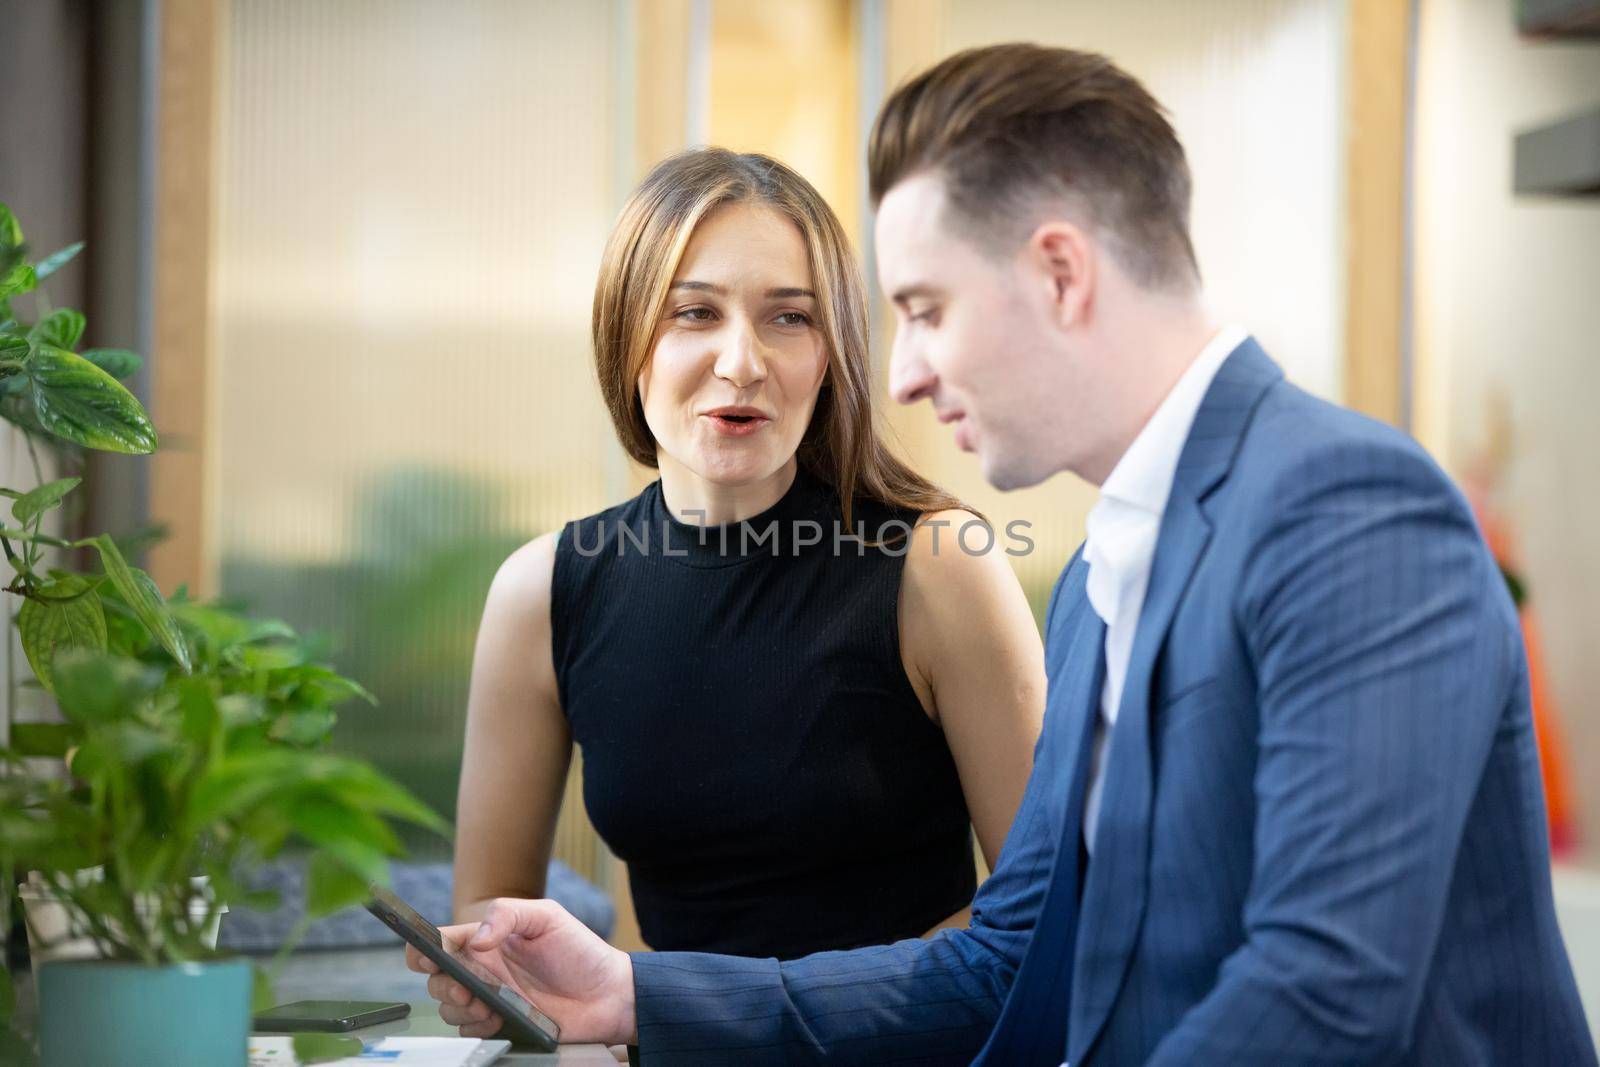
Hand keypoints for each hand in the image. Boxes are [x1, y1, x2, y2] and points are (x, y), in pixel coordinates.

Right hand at [405, 897, 636, 1044]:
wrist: (608, 995)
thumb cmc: (580, 951)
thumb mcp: (547, 917)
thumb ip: (509, 914)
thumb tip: (476, 939)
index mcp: (489, 939)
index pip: (441, 941)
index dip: (423, 948)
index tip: (426, 958)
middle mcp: (484, 969)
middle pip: (436, 978)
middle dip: (442, 984)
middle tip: (465, 989)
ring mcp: (491, 998)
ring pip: (448, 1007)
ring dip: (458, 1008)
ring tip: (486, 1005)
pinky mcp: (501, 1025)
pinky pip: (469, 1031)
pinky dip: (475, 1028)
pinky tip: (497, 1019)